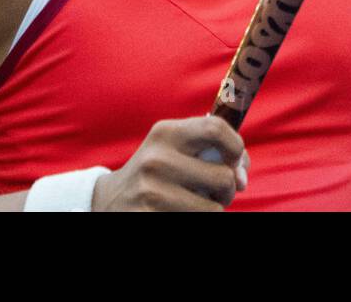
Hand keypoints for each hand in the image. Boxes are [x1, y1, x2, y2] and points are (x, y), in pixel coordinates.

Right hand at [91, 115, 248, 211]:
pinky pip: (197, 222)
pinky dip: (196, 220)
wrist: (109, 201)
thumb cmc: (156, 172)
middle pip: (223, 176)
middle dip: (228, 189)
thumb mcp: (174, 149)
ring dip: (213, 210)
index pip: (216, 128)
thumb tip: (241, 175)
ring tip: (196, 205)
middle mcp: (157, 160)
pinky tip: (179, 213)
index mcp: (166, 133)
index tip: (235, 162)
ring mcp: (152, 192)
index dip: (236, 147)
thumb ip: (210, 149)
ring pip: (214, 209)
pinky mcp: (149, 217)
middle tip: (216, 192)